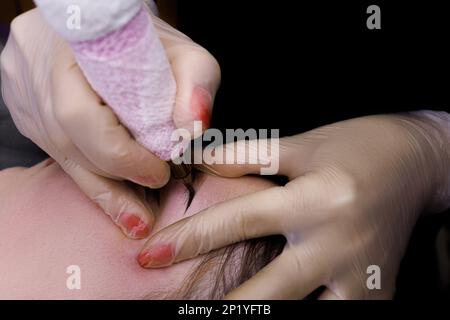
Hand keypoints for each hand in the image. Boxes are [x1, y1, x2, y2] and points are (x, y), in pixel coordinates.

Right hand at [0, 9, 219, 237]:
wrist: (109, 30)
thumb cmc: (147, 43)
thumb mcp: (184, 54)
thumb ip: (196, 85)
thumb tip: (194, 127)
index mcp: (69, 50)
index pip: (80, 115)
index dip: (119, 154)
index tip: (159, 173)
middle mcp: (36, 74)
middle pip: (67, 143)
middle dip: (114, 180)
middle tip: (151, 199)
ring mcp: (27, 96)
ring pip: (61, 155)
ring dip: (104, 188)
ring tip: (137, 216)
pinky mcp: (30, 112)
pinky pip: (58, 153)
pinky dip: (93, 175)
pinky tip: (117, 195)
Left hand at [138, 113, 448, 298]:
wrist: (417, 162)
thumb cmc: (357, 146)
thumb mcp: (303, 144)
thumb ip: (248, 156)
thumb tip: (197, 161)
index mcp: (316, 199)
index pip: (241, 220)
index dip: (190, 238)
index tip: (150, 255)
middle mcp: (336, 244)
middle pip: (268, 292)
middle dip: (219, 307)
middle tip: (177, 308)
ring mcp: (359, 276)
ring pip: (303, 316)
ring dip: (261, 317)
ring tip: (224, 312)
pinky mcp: (375, 291)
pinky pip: (335, 318)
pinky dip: (307, 319)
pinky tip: (285, 310)